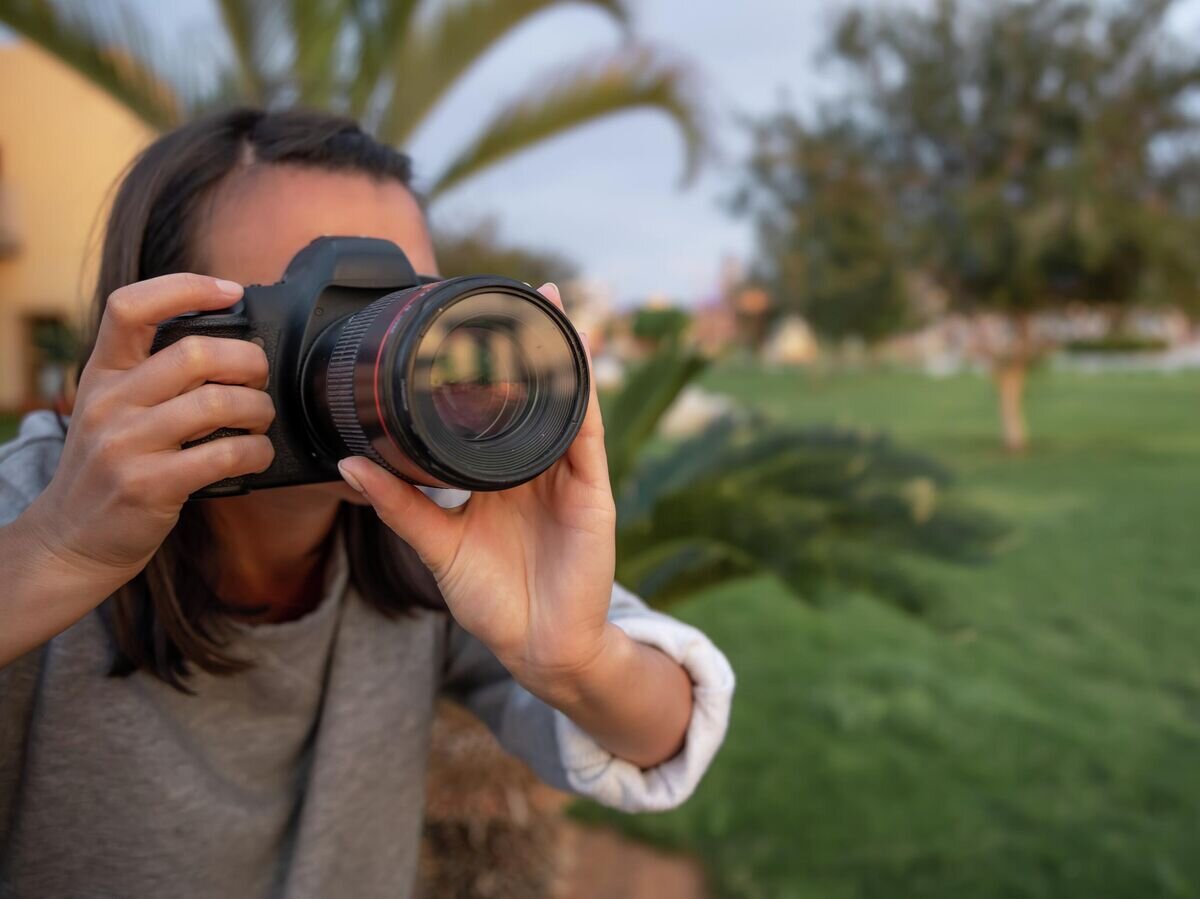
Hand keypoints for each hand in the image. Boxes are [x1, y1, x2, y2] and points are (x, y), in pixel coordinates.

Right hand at [26, 274, 275, 585]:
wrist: (71, 538)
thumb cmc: (111, 467)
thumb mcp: (112, 409)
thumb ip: (154, 376)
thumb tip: (232, 343)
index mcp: (102, 373)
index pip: (130, 307)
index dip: (185, 288)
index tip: (231, 292)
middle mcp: (108, 402)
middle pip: (194, 354)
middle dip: (248, 361)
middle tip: (260, 378)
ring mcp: (125, 445)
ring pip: (217, 403)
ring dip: (258, 409)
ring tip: (260, 420)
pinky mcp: (149, 486)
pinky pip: (224, 455)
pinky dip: (256, 451)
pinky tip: (257, 454)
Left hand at [337, 284, 617, 700]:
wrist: (538, 647)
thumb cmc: (493, 600)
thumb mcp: (438, 545)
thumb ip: (400, 505)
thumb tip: (351, 465)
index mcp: (498, 475)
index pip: (492, 410)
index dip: (482, 368)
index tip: (461, 324)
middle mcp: (535, 467)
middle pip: (533, 394)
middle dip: (527, 343)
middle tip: (511, 290)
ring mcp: (566, 476)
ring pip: (565, 402)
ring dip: (560, 352)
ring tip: (549, 302)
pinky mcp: (592, 493)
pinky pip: (586, 434)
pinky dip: (582, 395)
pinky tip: (575, 358)